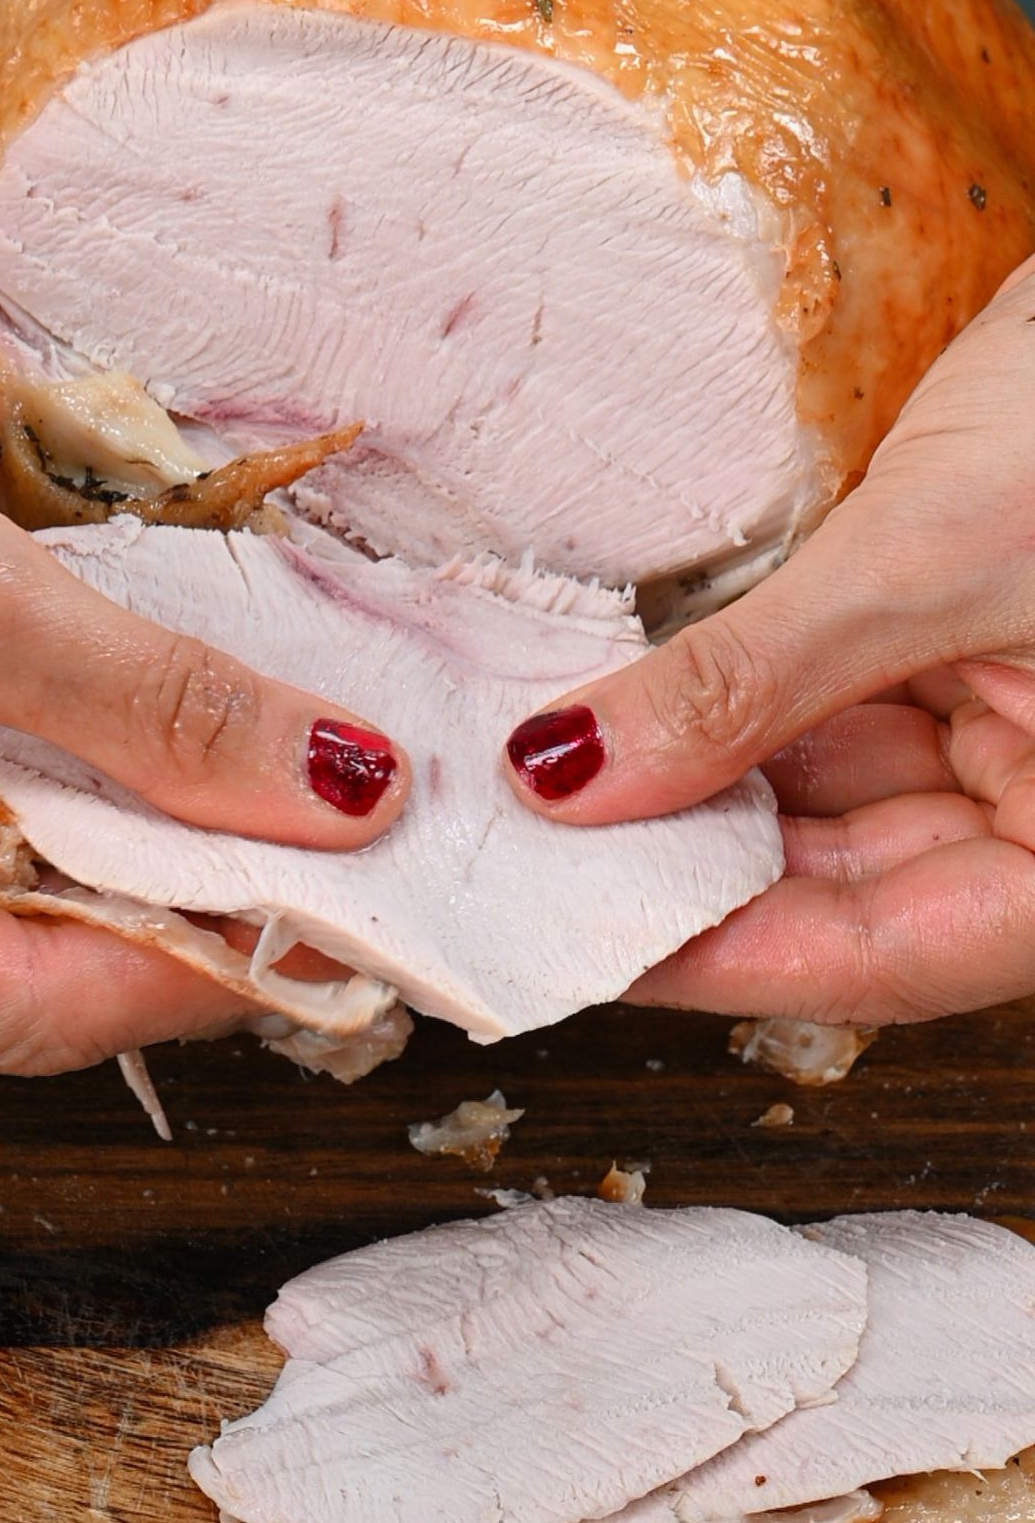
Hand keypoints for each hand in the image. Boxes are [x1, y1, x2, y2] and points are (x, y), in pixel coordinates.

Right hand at [0, 349, 407, 1072]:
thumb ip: (151, 708)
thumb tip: (340, 788)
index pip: (38, 1006)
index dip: (212, 972)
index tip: (362, 924)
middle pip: (51, 945)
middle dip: (209, 891)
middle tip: (364, 843)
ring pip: (43, 862)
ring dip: (173, 817)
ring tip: (305, 774)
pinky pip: (17, 779)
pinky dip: (115, 752)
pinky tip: (208, 719)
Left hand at [505, 255, 1034, 1024]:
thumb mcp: (928, 560)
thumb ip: (749, 683)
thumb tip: (572, 778)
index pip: (887, 958)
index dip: (719, 962)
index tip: (575, 947)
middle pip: (849, 892)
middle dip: (691, 875)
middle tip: (535, 864)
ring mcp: (1013, 725)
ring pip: (830, 804)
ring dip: (697, 794)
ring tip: (557, 790)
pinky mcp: (966, 648)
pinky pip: (834, 712)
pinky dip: (736, 715)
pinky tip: (635, 714)